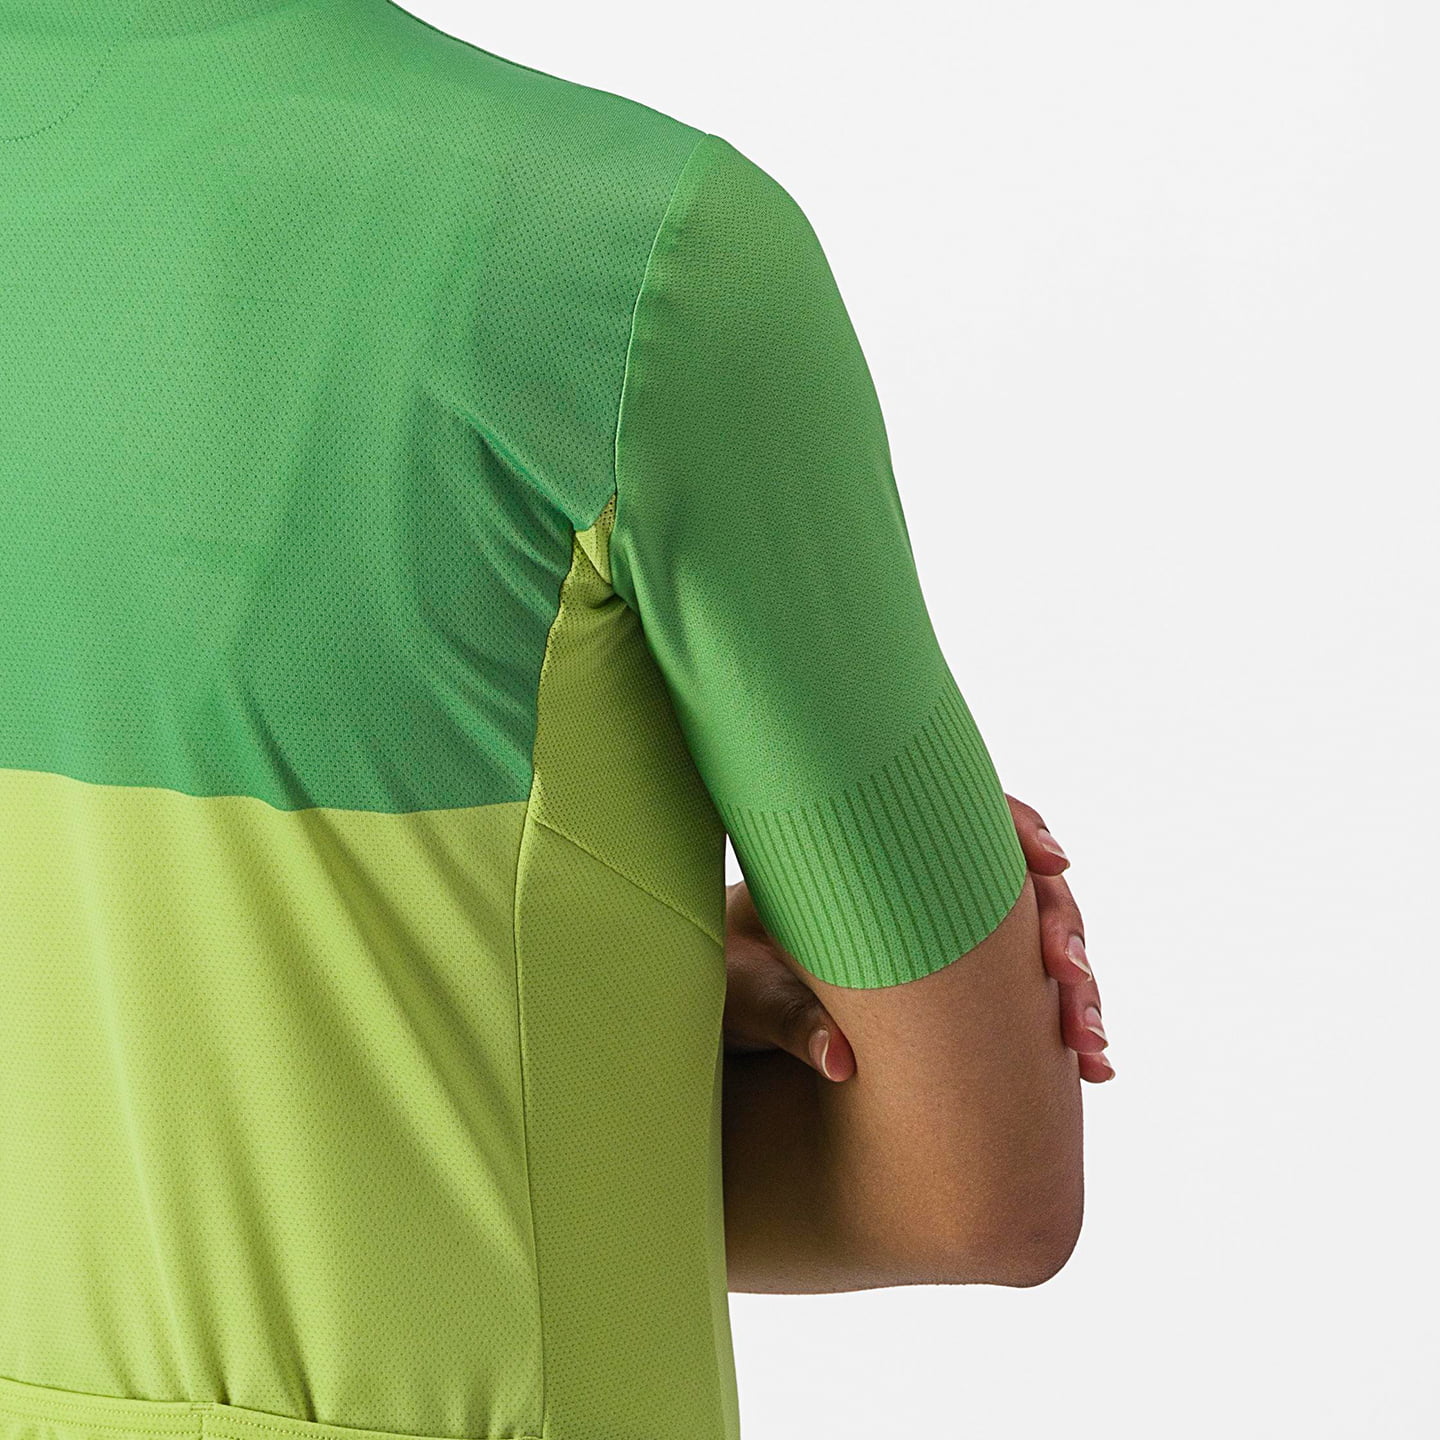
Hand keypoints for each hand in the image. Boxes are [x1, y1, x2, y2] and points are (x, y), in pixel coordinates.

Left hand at [722, 796, 1112, 1084]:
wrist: (730, 996)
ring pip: (1036, 940)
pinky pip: (1027, 989)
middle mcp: (926, 885)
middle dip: (1061, 925)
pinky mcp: (965, 979)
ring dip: (1076, 987)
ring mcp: (952, 931)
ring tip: (1089, 1050)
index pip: (964, 816)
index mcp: (874, 853)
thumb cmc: (732, 972)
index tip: (1052, 859)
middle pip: (1019, 883)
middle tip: (1069, 974)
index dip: (1016, 830)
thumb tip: (843, 1064)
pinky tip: (1091, 1068)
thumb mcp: (746, 992)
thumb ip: (789, 1018)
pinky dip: (1060, 1020)